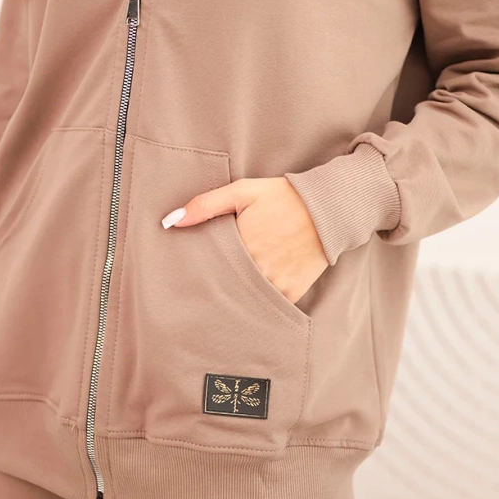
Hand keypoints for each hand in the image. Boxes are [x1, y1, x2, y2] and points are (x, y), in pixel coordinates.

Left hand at [162, 177, 328, 304]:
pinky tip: (248, 299)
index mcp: (240, 245)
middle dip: (213, 287)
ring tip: (222, 297)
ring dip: (234, 297)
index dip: (198, 270)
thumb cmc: (282, 197)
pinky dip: (258, 303)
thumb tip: (170, 222)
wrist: (328, 209)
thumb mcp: (242, 192)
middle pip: (224, 286)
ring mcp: (276, 283)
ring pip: (244, 299)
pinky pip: (268, 306)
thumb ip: (205, 205)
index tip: (186, 274)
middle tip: (196, 293)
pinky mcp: (292, 292)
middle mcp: (257, 268)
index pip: (209, 267)